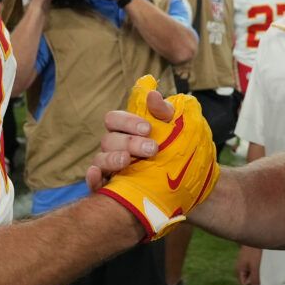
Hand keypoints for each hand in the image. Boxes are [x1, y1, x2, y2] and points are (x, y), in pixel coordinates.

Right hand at [86, 75, 219, 239]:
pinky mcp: (111, 189)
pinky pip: (95, 184)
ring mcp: (111, 169)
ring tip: (126, 162)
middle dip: (129, 143)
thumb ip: (166, 112)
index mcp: (127, 131)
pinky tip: (98, 177)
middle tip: (152, 149)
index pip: (114, 119)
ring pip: (100, 160)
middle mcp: (115, 148)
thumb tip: (153, 95)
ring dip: (111, 159)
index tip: (148, 128)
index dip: (127, 121)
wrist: (191, 188)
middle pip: (108, 140)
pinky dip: (93, 179)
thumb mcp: (179, 129)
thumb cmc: (180, 152)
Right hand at [235, 245, 261, 284]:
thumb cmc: (254, 251)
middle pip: (247, 279)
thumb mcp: (255, 266)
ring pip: (250, 273)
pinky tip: (262, 263)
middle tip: (262, 272)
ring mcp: (243, 262)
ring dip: (257, 272)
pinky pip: (252, 267)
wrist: (254, 235)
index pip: (244, 284)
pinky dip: (258, 267)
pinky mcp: (248, 258)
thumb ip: (254, 278)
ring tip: (263, 267)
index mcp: (239, 271)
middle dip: (254, 278)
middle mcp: (239, 267)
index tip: (258, 277)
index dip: (251, 283)